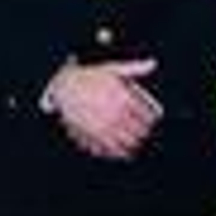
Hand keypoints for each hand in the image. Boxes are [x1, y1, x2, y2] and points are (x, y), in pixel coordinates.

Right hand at [46, 58, 161, 159]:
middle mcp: (116, 115)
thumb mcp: (111, 68)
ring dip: (134, 144)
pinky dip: (118, 153)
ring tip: (133, 141)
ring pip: (129, 144)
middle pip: (141, 133)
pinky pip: (112, 151)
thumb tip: (153, 63)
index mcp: (123, 99)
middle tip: (142, 131)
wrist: (63, 86)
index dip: (152, 120)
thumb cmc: (88, 77)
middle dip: (144, 133)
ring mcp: (105, 127)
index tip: (150, 120)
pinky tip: (119, 149)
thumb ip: (134, 68)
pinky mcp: (93, 136)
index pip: (148, 118)